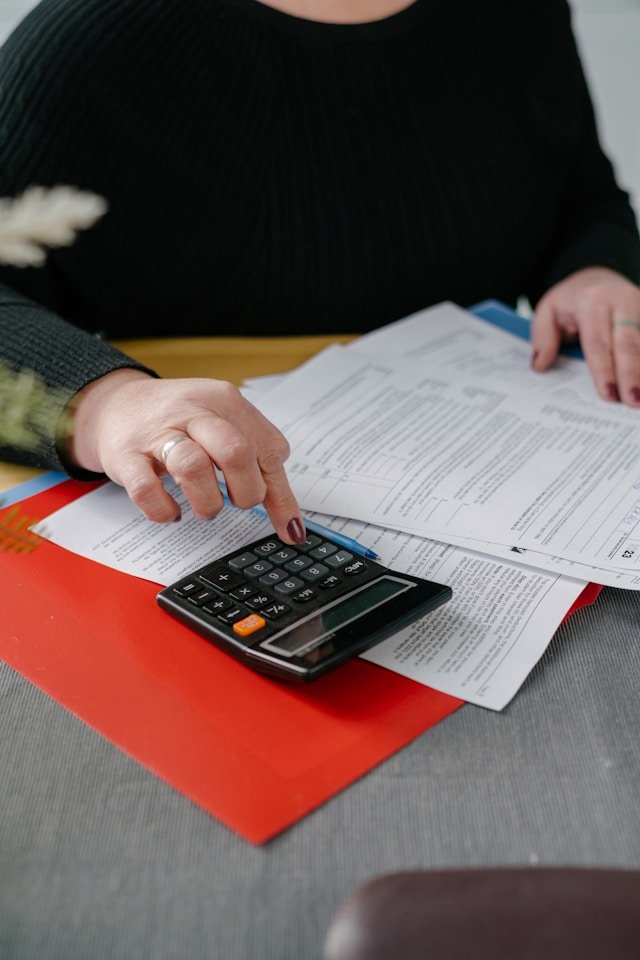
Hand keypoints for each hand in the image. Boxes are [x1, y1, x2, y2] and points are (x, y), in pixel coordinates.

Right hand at [67, 369, 305, 542]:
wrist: (116, 405)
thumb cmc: (179, 422)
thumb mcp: (224, 427)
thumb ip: (258, 464)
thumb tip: (290, 519)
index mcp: (225, 402)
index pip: (268, 449)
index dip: (281, 496)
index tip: (289, 528)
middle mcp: (192, 411)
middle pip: (235, 452)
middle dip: (245, 491)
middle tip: (237, 501)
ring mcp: (156, 433)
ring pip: (192, 467)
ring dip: (208, 502)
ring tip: (206, 508)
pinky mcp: (125, 456)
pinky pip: (146, 490)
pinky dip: (164, 510)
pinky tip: (172, 511)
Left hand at [531, 267, 639, 405]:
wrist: (597, 276)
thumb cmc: (570, 300)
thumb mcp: (547, 310)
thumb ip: (542, 336)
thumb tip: (540, 365)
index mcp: (592, 302)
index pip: (598, 342)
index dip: (604, 371)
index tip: (608, 395)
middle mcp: (621, 302)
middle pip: (628, 345)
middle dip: (631, 376)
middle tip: (633, 403)